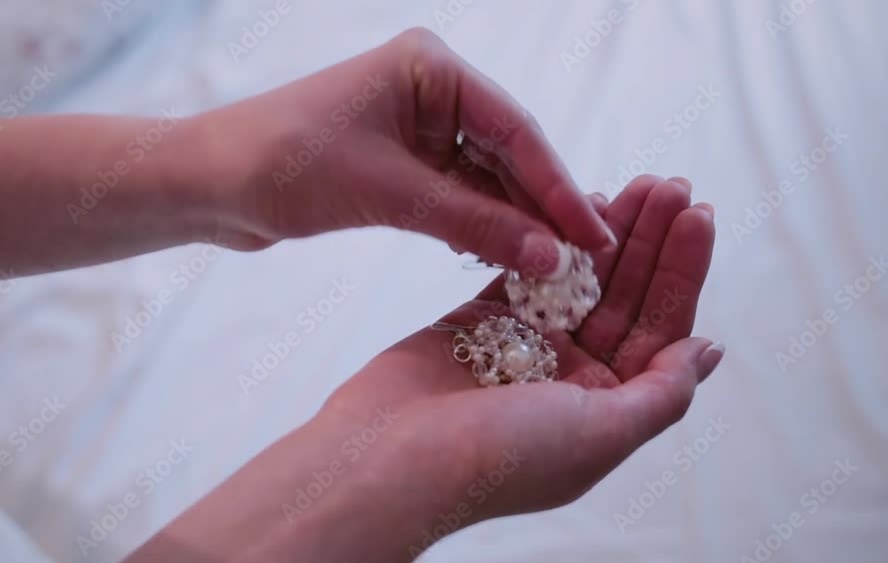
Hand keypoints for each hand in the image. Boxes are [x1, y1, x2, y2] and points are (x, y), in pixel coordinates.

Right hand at [126, 176, 720, 562]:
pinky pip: (527, 274)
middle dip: (650, 242)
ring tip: (635, 185)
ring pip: (580, 280)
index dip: (681, 272)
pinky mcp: (480, 323)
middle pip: (624, 297)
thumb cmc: (496, 457)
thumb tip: (708, 350)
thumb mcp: (599, 435)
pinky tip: (572, 206)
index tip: (697, 216)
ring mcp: (525, 347)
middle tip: (670, 186)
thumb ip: (661, 393)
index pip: (659, 328)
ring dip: (607, 233)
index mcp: (606, 408)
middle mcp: (570, 377)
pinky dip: (549, 241)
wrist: (390, 458)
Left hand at [188, 28, 613, 271]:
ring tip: (551, 271)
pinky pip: (454, 195)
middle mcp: (429, 90)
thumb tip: (551, 255)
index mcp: (431, 69)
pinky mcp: (398, 162)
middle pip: (507, 154)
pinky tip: (503, 257)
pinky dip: (476, 227)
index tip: (595, 237)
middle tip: (585, 262)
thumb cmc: (285, 164)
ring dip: (512, 223)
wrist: (210, 182)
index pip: (516, 131)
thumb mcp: (389, 193)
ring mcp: (414, 126)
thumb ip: (474, 223)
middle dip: (542, 210)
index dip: (559, 189)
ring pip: (483, 180)